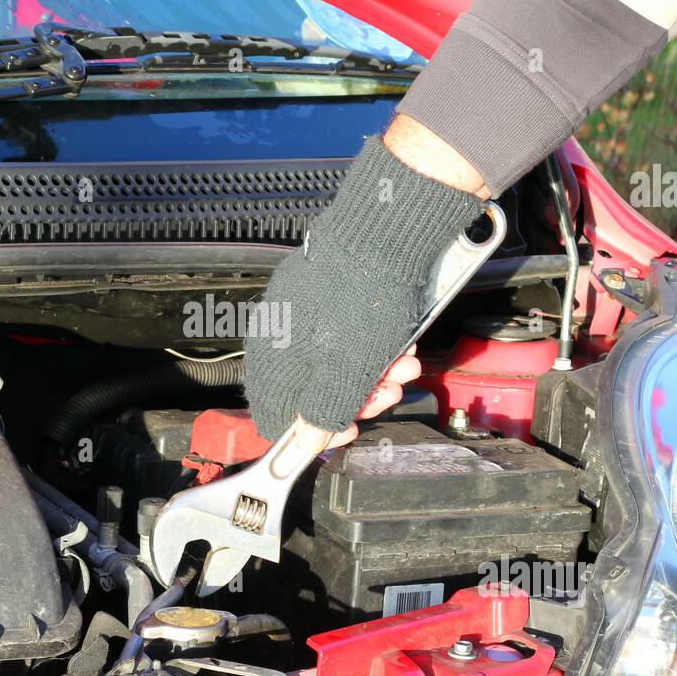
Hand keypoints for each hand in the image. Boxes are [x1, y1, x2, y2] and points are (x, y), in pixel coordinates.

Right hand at [241, 130, 486, 439]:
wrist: (383, 231)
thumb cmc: (363, 297)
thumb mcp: (349, 369)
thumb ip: (324, 411)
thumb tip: (307, 444)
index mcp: (272, 357)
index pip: (276, 415)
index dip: (313, 433)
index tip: (347, 431)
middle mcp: (278, 336)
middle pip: (312, 393)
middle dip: (357, 398)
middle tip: (389, 392)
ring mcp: (299, 313)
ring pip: (333, 364)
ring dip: (374, 374)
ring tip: (404, 364)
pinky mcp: (321, 295)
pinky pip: (342, 336)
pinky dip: (372, 346)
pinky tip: (398, 341)